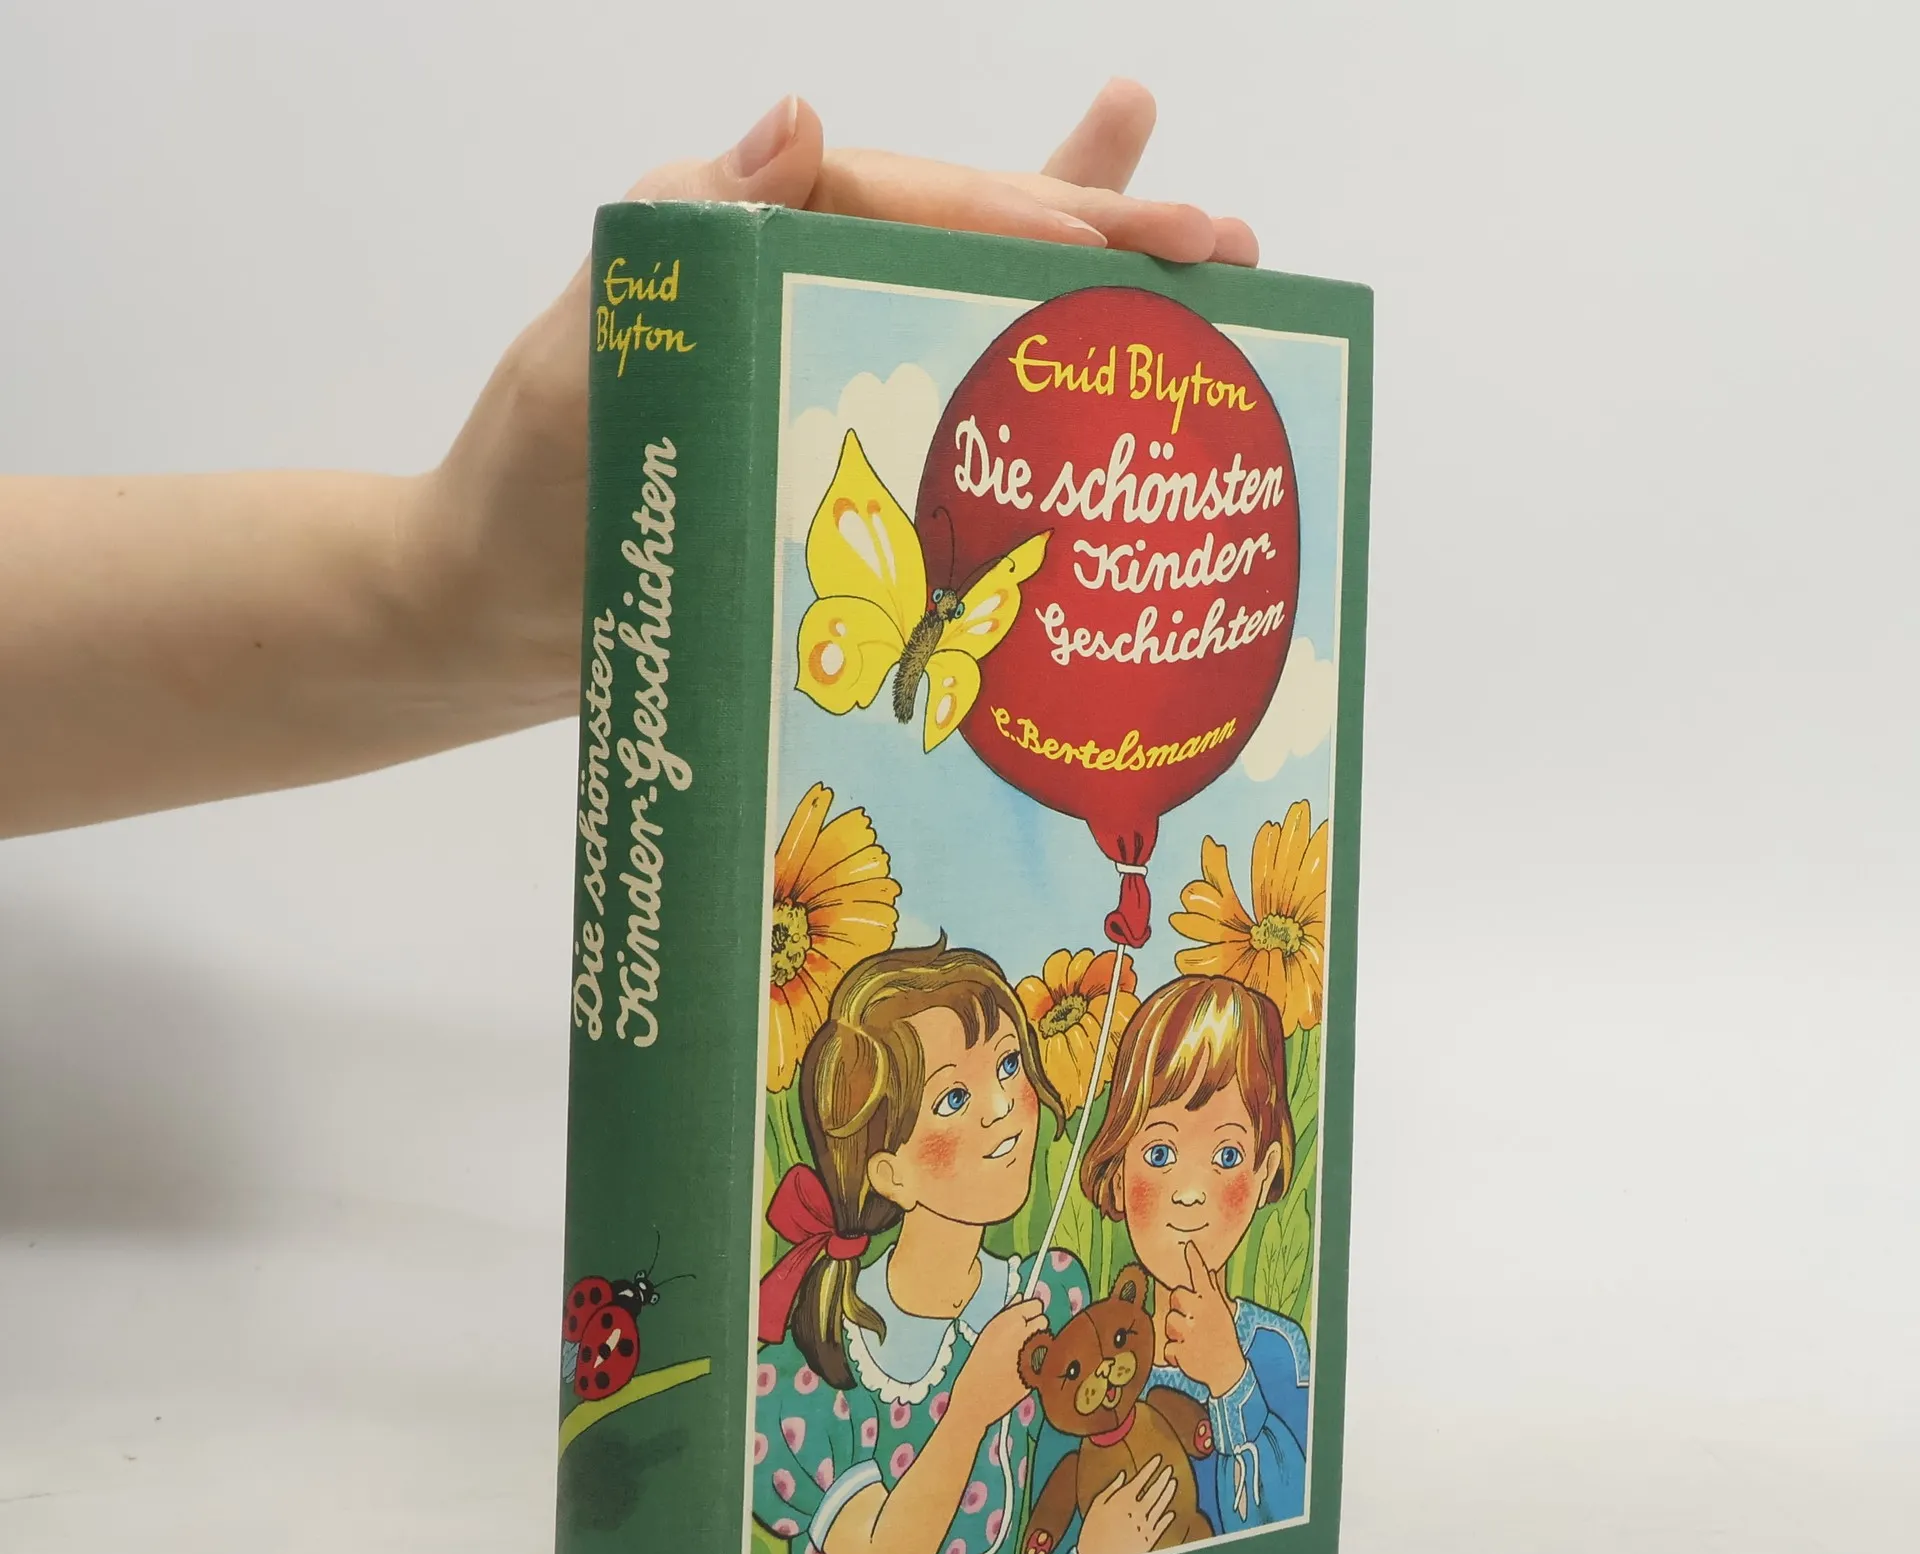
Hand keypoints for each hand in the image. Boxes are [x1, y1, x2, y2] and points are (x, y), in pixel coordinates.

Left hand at [413, 82, 1258, 732]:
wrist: (492, 613)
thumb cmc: (524, 495)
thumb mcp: (584, 355)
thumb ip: (678, 240)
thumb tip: (799, 121)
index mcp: (750, 240)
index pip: (916, 204)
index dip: (1037, 218)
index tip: (1147, 245)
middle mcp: (797, 283)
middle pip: (973, 236)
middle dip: (1102, 233)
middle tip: (1229, 242)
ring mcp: (818, 357)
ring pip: (972, 290)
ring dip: (1084, 265)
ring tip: (1204, 237)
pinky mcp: (828, 436)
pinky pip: (937, 388)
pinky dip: (1012, 365)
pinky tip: (1083, 346)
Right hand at [950, 1297, 1047, 1429]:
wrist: (974, 1401)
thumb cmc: (976, 1366)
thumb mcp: (986, 1336)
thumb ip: (1006, 1315)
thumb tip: (1021, 1297)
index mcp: (1003, 1323)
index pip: (1034, 1305)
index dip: (1031, 1311)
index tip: (1025, 1319)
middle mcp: (1019, 1335)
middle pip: (1043, 1320)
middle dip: (1035, 1327)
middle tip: (1022, 1340)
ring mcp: (1029, 1354)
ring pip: (1046, 1339)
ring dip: (1039, 1343)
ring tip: (1021, 1355)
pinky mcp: (1037, 1372)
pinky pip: (1045, 1359)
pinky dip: (1039, 1362)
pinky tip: (1024, 1369)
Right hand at [1076, 1455, 1177, 1553]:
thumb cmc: (1092, 1532)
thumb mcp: (1096, 1506)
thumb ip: (1111, 1489)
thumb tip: (1122, 1475)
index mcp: (1124, 1500)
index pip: (1141, 1479)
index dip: (1151, 1468)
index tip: (1158, 1459)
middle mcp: (1138, 1511)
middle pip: (1155, 1491)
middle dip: (1163, 1477)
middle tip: (1169, 1468)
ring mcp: (1146, 1525)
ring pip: (1162, 1505)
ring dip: (1168, 1493)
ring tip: (1173, 1482)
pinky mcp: (1150, 1540)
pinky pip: (1162, 1526)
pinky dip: (1167, 1518)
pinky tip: (1171, 1512)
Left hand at [1159, 1241, 1246, 1398]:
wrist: (1227, 1370)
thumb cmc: (1223, 1335)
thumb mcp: (1222, 1312)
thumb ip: (1213, 1290)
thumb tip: (1209, 1270)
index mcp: (1212, 1303)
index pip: (1202, 1277)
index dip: (1195, 1260)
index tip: (1189, 1246)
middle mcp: (1201, 1314)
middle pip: (1176, 1296)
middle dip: (1180, 1307)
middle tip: (1191, 1321)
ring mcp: (1190, 1333)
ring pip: (1169, 1321)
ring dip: (1176, 1332)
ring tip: (1191, 1340)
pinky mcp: (1180, 1351)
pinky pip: (1167, 1345)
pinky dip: (1174, 1352)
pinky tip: (1188, 1354)